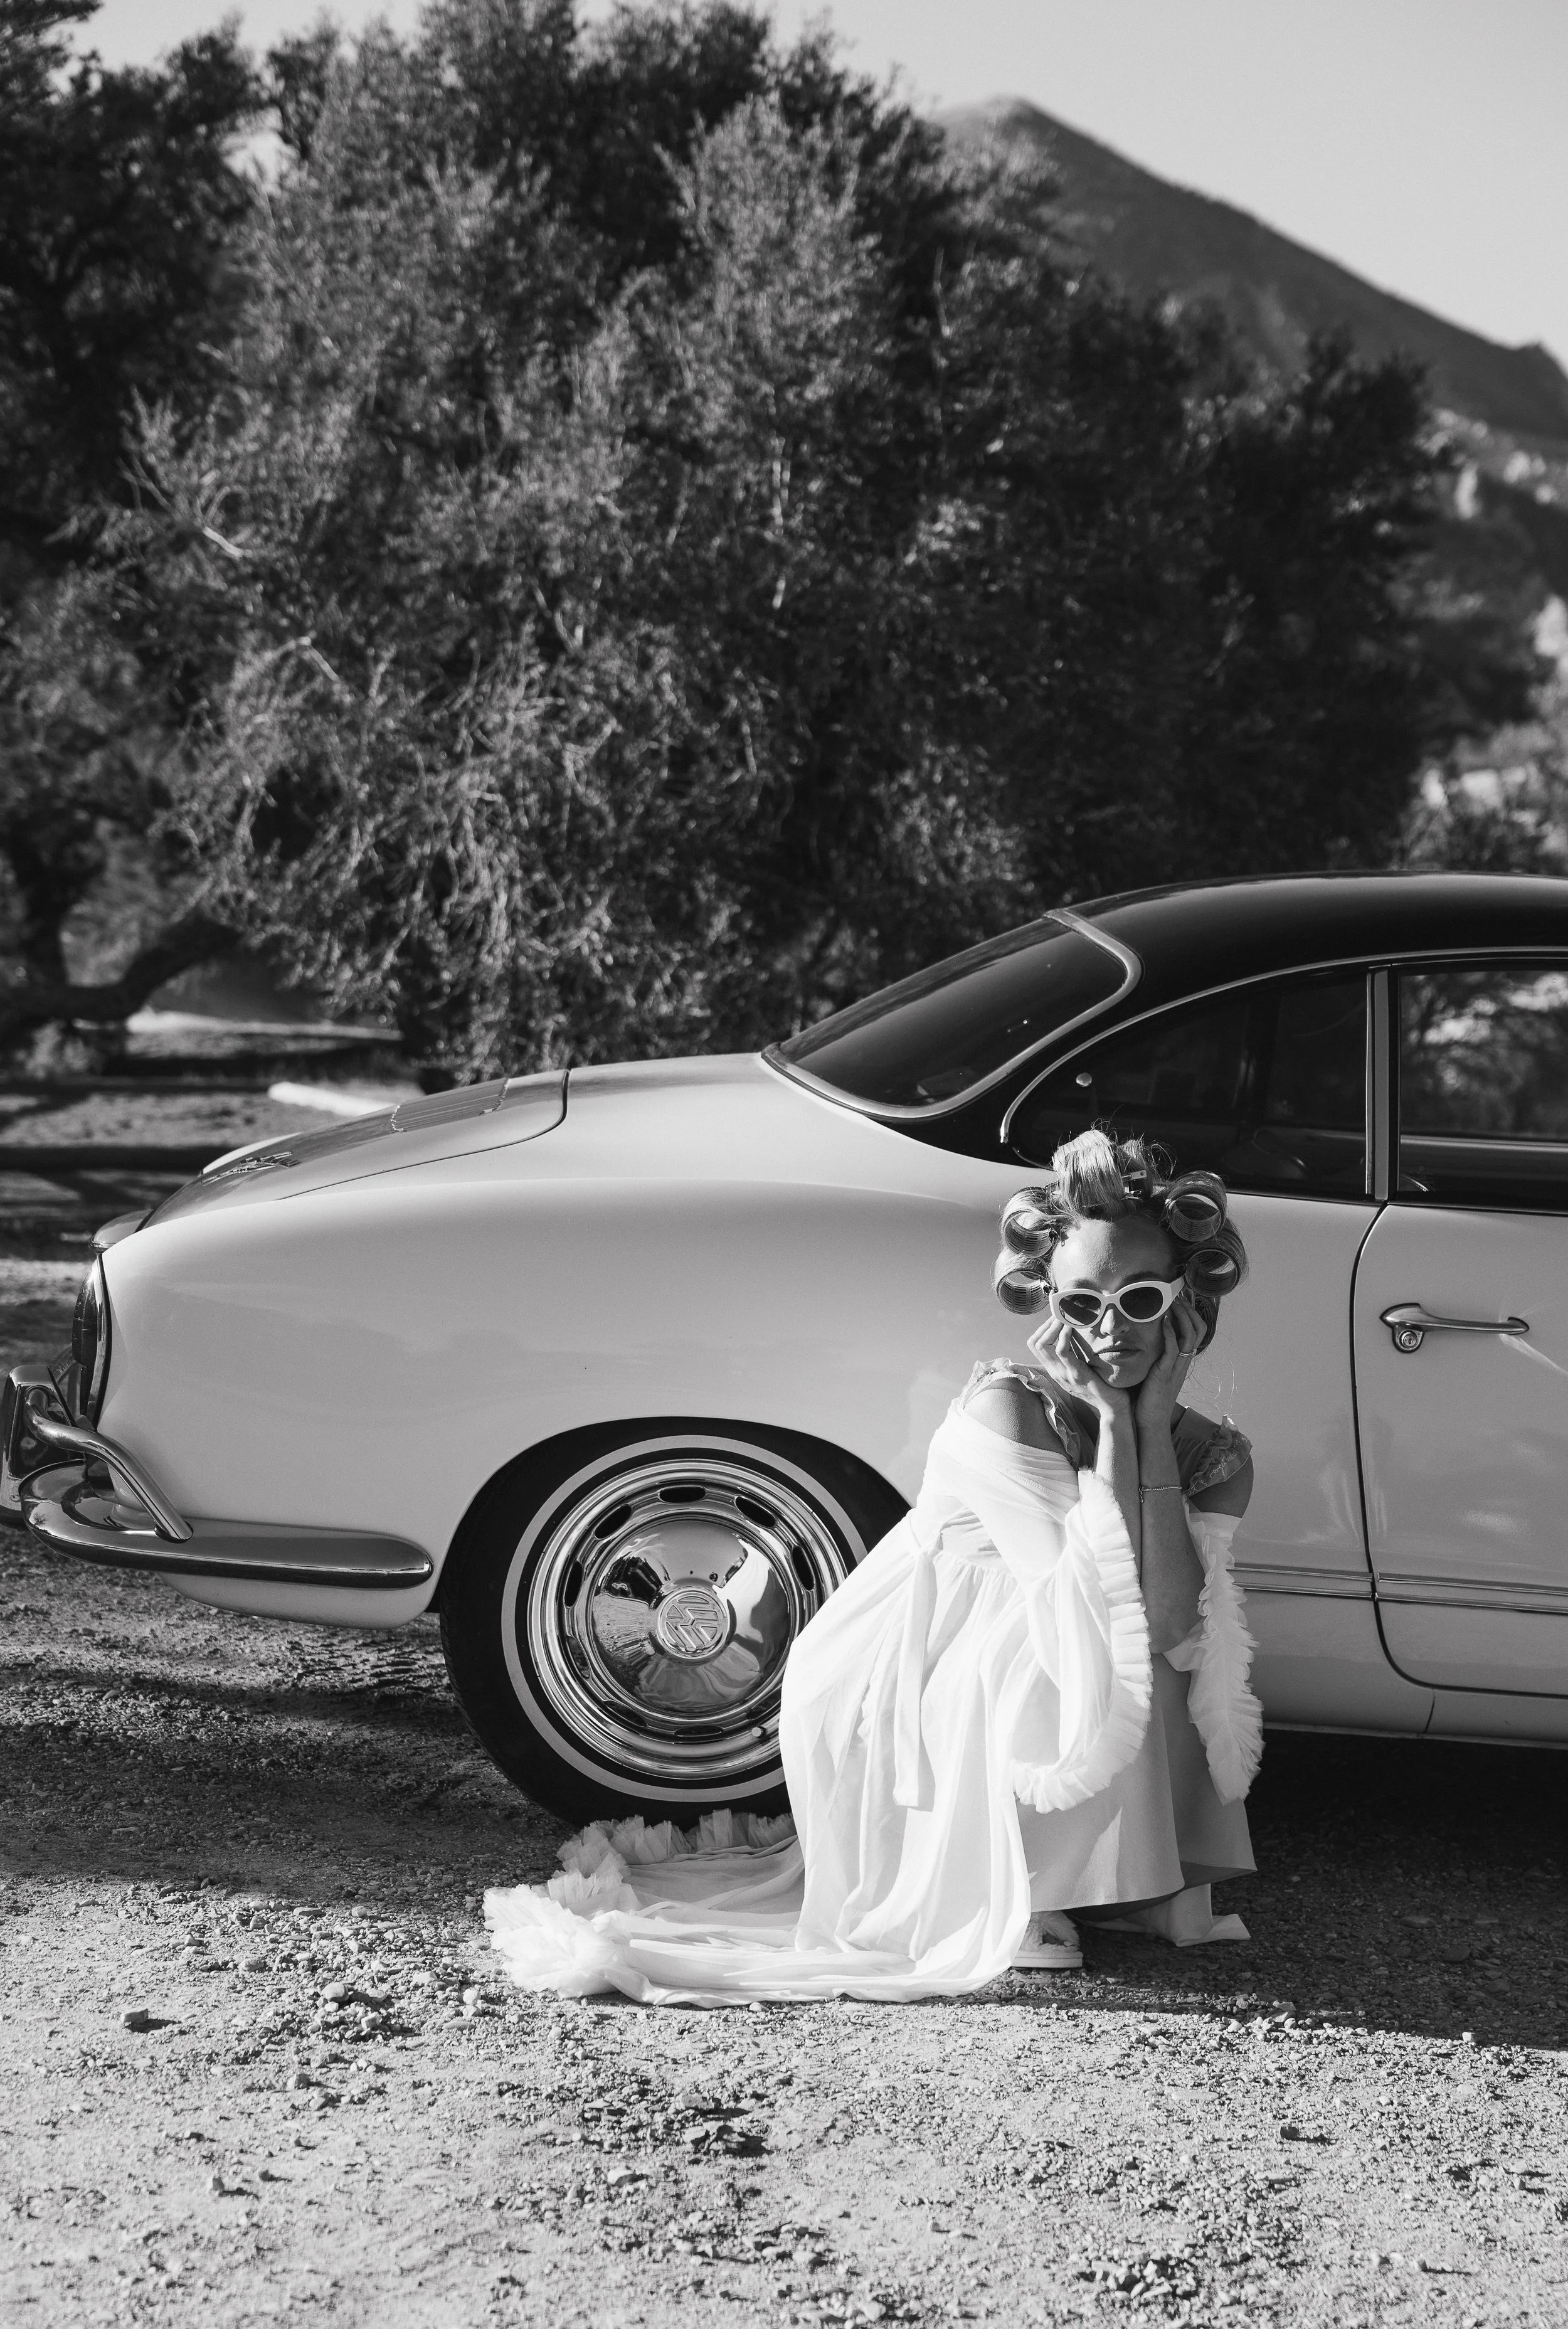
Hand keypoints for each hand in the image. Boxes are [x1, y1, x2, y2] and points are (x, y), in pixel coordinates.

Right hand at [1026, 1310, 1130, 1422]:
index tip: (1058, 1316)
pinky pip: (1062, 1351)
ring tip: (1066, 1316)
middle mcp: (1055, 1372)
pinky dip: (1065, 1335)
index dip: (1043, 1327)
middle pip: (1034, 1342)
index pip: (1035, 1344)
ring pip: (1043, 1344)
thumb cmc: (1102, 1384)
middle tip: (1061, 1313)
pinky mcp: (1076, 1375)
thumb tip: (1074, 1330)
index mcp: (1055, 1369)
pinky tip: (1073, 1327)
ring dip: (1054, 1326)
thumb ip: (1076, 1351)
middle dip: (1047, 1323)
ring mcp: (1063, 1374)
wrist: (1113, 1407)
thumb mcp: (1083, 1365)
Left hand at [1132, 1299, 1201, 1437]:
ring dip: (1182, 1316)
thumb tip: (1147, 1337)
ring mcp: (1176, 1367)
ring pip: (1189, 1336)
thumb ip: (1156, 1354)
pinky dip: (1169, 1332)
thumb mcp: (1155, 1370)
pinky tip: (1162, 1321)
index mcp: (1182, 1360)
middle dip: (1190, 1309)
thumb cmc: (1148, 1396)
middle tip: (1178, 1295)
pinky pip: (1173, 1349)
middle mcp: (1183, 1362)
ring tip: (1173, 1302)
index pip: (1197, 1331)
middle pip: (1199, 1329)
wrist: (1149, 1421)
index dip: (1192, 1313)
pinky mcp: (1165, 1373)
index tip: (1181, 1297)